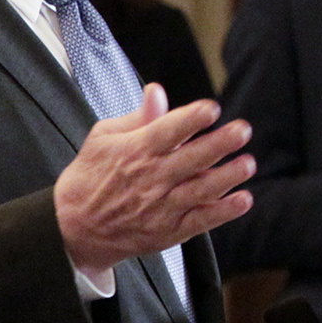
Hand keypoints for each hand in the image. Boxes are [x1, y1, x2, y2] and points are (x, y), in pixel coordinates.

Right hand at [55, 85, 253, 274]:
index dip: (190, 119)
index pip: (167, 131)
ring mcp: (161, 207)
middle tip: (242, 130)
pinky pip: (200, 221)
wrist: (74, 228)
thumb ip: (137, 117)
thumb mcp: (102, 138)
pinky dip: (223, 212)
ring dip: (227, 177)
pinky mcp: (169, 230)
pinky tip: (242, 200)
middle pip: (190, 159)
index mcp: (135, 151)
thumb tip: (157, 91)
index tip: (211, 109)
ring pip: (200, 190)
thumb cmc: (89, 178)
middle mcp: (150, 178)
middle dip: (218, 144)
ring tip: (247, 163)